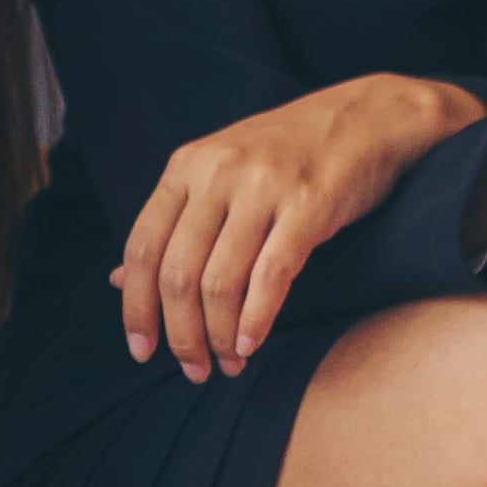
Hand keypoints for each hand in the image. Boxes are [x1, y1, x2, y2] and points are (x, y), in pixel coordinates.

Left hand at [114, 75, 483, 379]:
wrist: (369, 116)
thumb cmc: (289, 154)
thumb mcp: (219, 176)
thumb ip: (175, 225)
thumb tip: (118, 280)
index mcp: (186, 167)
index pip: (141, 248)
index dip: (136, 308)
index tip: (141, 350)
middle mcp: (217, 173)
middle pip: (178, 274)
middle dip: (181, 335)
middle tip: (194, 370)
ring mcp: (263, 186)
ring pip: (220, 283)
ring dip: (219, 337)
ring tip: (228, 364)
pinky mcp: (309, 204)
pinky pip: (271, 276)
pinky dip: (256, 320)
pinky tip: (251, 344)